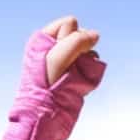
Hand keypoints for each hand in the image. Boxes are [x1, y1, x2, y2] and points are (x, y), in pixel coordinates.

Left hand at [15, 14, 104, 136]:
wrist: (46, 116)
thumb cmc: (46, 85)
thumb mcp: (59, 56)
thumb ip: (78, 40)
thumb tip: (95, 35)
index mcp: (44, 39)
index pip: (70, 24)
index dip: (71, 36)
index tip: (61, 54)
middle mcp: (54, 47)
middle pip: (81, 35)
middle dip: (81, 49)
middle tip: (67, 67)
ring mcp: (65, 61)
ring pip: (88, 50)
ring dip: (87, 61)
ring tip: (74, 76)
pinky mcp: (74, 74)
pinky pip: (91, 64)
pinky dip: (90, 72)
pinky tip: (81, 83)